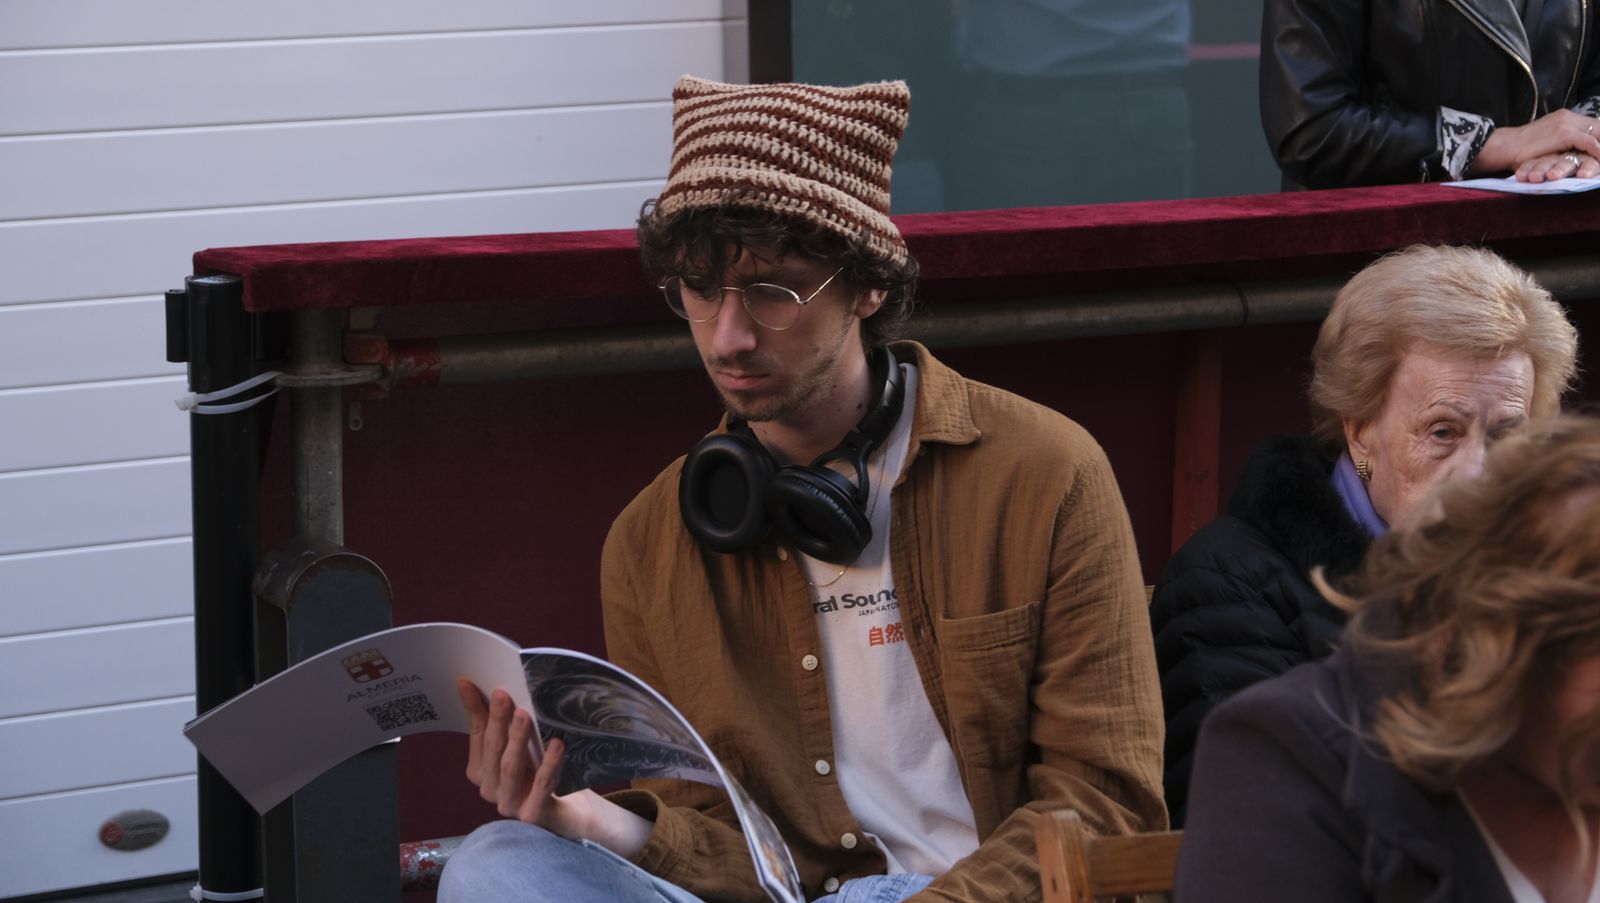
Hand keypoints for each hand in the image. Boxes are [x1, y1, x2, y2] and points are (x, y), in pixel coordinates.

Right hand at [458, 679, 651, 856]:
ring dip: (517, 740)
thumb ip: (498, 721)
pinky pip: (542, 786)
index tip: (470, 683)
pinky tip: (557, 744)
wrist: (569, 813)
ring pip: (511, 768)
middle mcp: (491, 789)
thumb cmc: (539, 774)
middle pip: (493, 751)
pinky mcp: (533, 815)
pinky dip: (549, 764)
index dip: (475, 710)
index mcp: (481, 771)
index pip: (477, 736)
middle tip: (503, 695)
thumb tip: (474, 685)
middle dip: (497, 721)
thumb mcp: (519, 746)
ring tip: (524, 716)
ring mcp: (510, 805)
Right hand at [1469, 110, 1599, 175]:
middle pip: (1598, 125)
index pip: (1593, 123)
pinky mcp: (1564, 134)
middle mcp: (1568, 117)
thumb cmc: (1518, 149)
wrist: (1503, 146)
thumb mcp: (1543, 142)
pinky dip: (1599, 151)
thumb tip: (1569, 153)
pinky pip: (1590, 142)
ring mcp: (1566, 123)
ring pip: (1598, 131)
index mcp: (1564, 117)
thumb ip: (1559, 143)